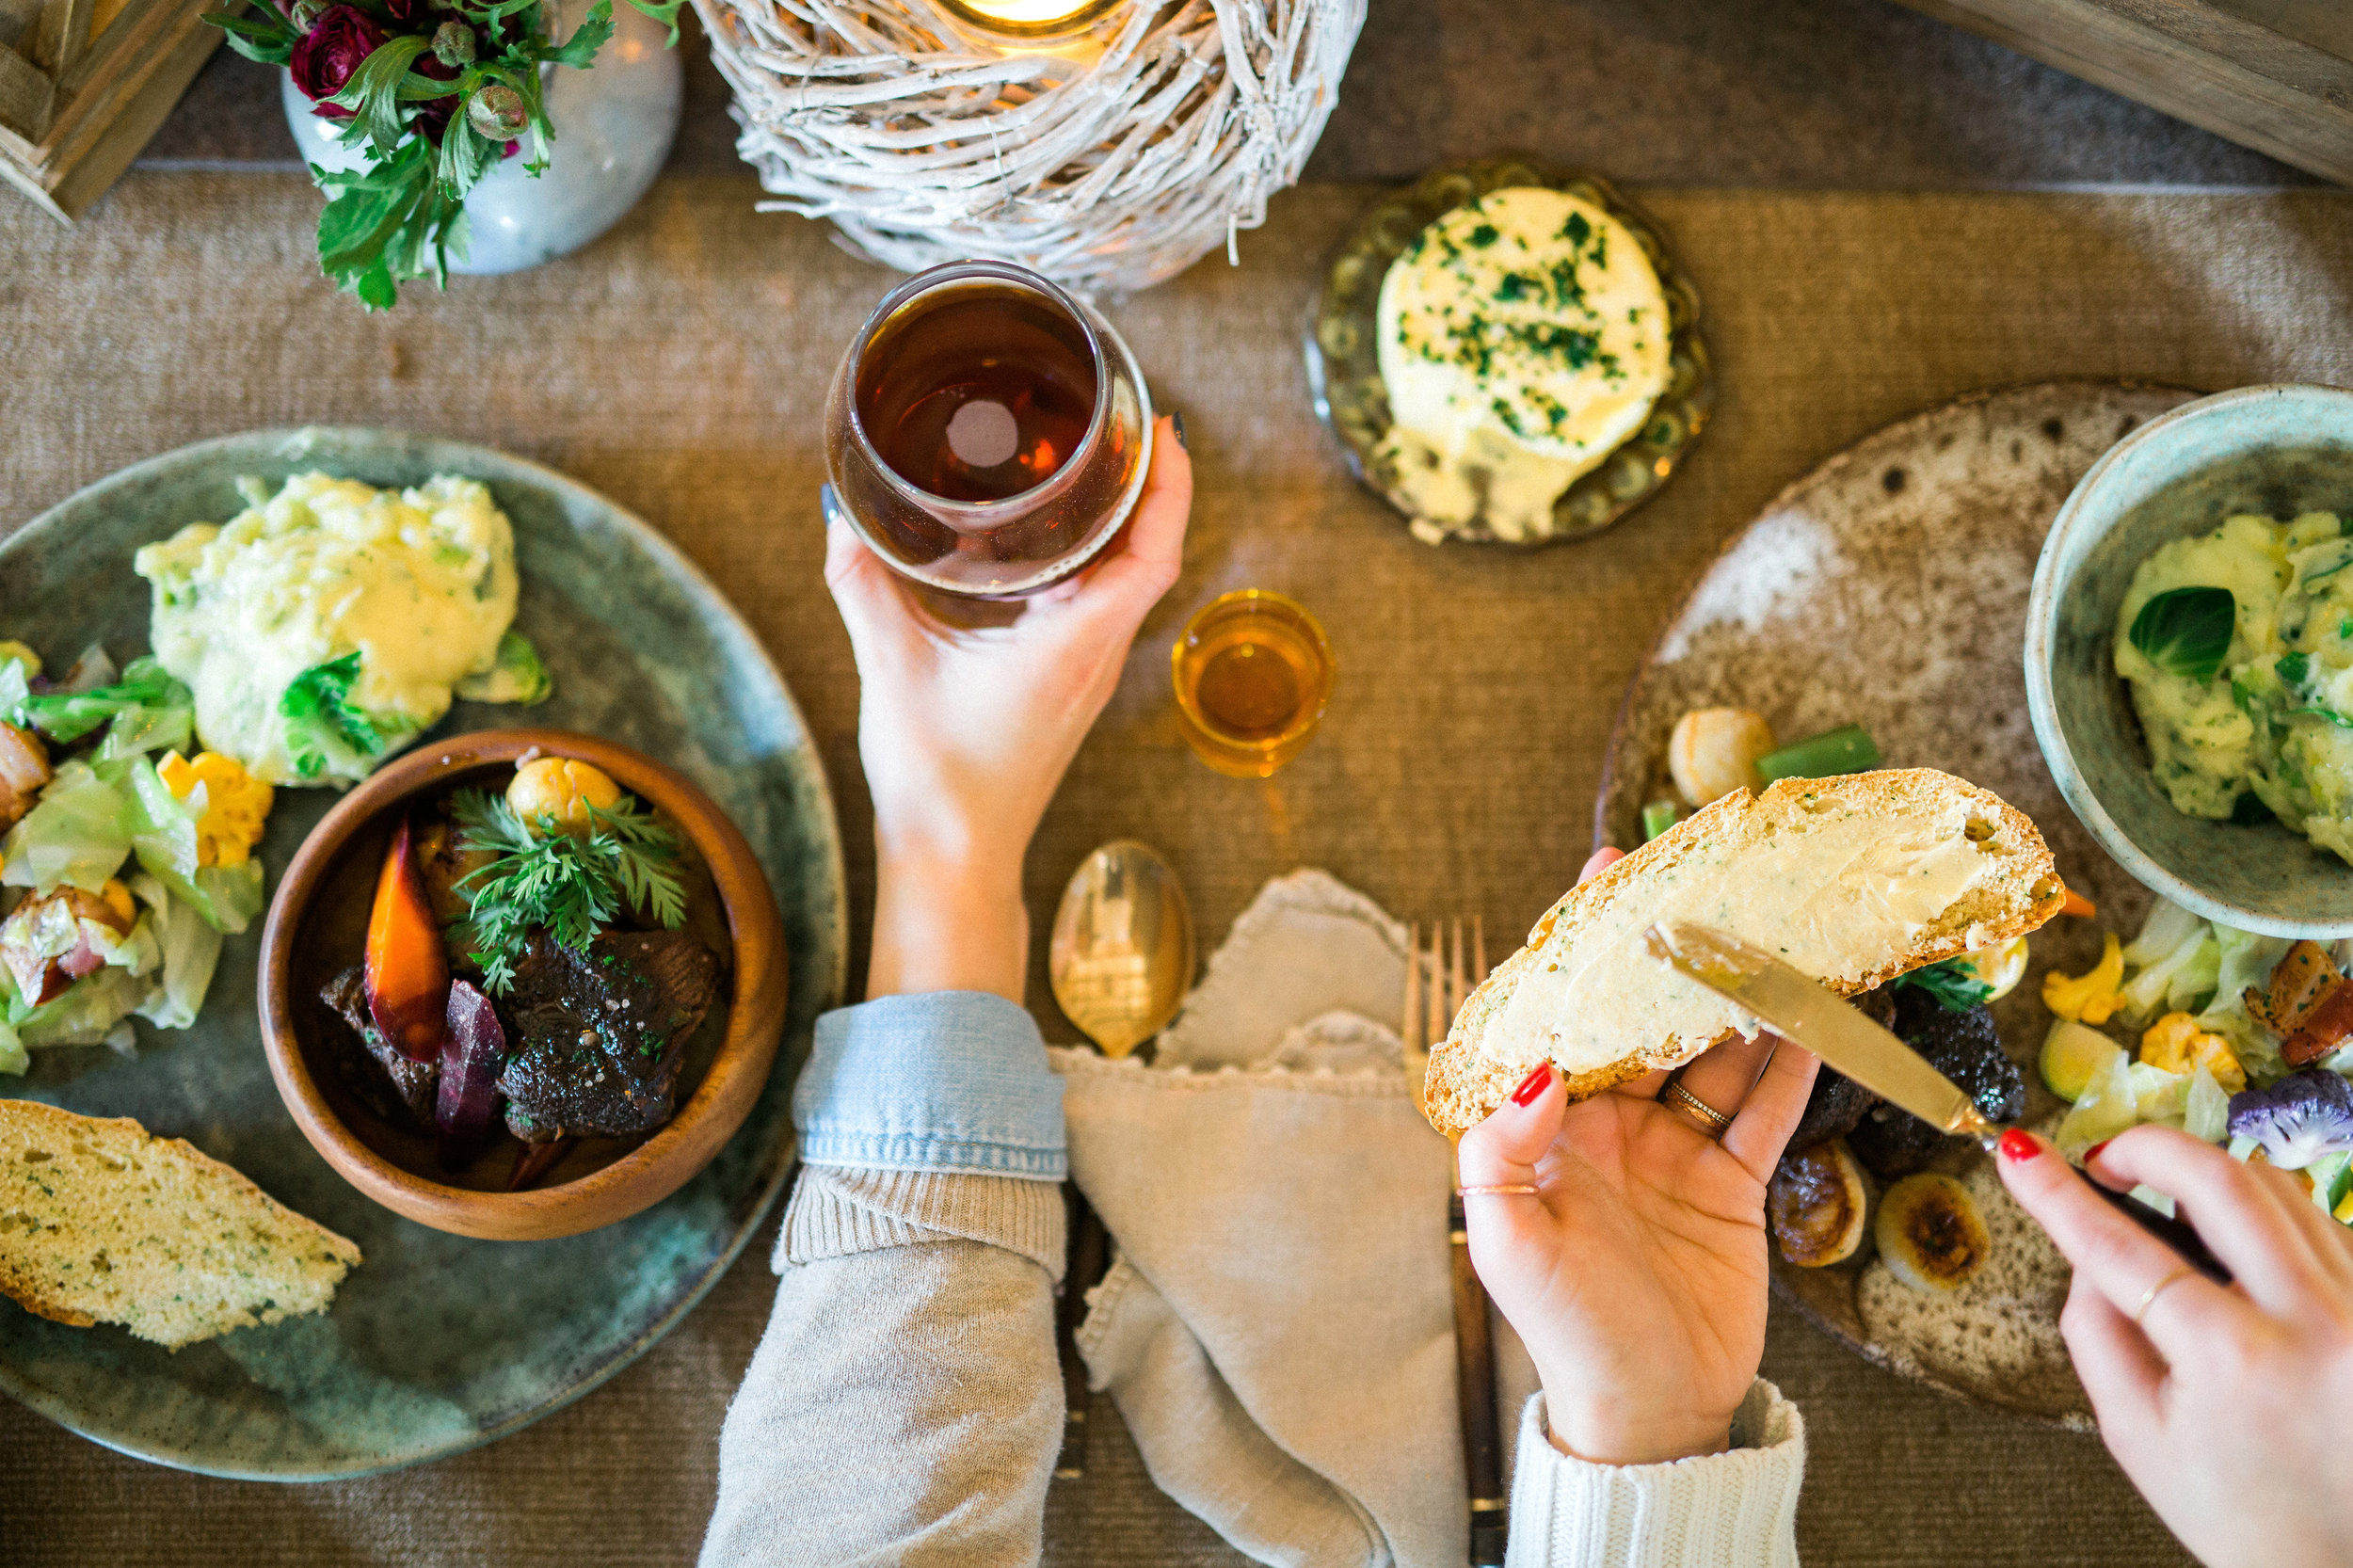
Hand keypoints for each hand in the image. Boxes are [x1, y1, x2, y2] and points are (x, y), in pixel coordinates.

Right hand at [823, 416, 1192, 1002]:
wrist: (954, 857)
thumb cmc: (936, 779)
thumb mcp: (891, 669)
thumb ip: (863, 587)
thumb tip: (839, 517)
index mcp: (1074, 645)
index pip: (1154, 556)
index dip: (1172, 488)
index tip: (1163, 430)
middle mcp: (1096, 656)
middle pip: (1153, 556)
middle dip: (1154, 486)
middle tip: (1127, 423)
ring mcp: (1087, 673)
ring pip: (1130, 583)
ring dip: (1129, 523)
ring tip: (1100, 462)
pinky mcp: (1068, 685)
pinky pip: (1102, 607)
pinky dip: (1097, 560)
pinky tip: (1058, 537)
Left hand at [1456, 846, 1821, 1464]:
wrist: (1651, 1411)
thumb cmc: (1566, 1329)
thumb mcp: (1511, 1242)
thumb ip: (1504, 1151)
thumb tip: (1535, 1070)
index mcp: (1544, 1124)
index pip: (1561, 1013)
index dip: (1580, 944)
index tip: (1604, 870)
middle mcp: (1608, 1123)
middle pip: (1643, 1018)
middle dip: (1672, 954)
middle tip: (1708, 881)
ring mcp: (1673, 1147)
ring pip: (1713, 1053)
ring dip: (1741, 1001)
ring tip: (1774, 937)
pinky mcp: (1731, 1182)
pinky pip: (1764, 1109)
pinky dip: (1791, 1064)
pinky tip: (1812, 1016)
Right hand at [1997, 1124, 2352, 1567]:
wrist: (2346, 1563)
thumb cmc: (2242, 1513)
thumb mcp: (2135, 1436)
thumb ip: (2094, 1329)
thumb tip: (2086, 1248)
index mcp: (2236, 1361)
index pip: (2121, 1247)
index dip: (2057, 1193)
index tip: (2018, 1152)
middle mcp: (2316, 1323)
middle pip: (2219, 1179)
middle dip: (2145, 1148)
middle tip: (2104, 1161)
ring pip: (2276, 1186)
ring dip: (2207, 1177)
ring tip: (2167, 1205)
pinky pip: (2320, 1220)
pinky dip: (2265, 1213)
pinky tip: (2235, 1245)